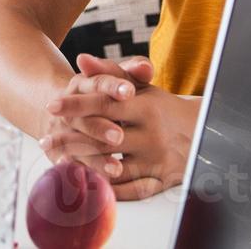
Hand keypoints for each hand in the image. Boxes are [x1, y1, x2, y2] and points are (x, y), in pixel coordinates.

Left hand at [45, 54, 198, 199]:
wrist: (205, 132)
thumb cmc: (163, 108)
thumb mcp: (141, 87)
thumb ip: (110, 72)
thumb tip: (81, 59)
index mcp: (146, 107)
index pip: (105, 104)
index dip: (77, 105)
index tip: (51, 106)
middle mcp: (152, 134)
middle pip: (104, 139)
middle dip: (72, 140)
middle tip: (45, 141)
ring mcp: (157, 159)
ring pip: (116, 168)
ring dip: (85, 167)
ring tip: (59, 164)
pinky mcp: (163, 181)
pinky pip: (133, 190)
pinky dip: (109, 190)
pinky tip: (88, 185)